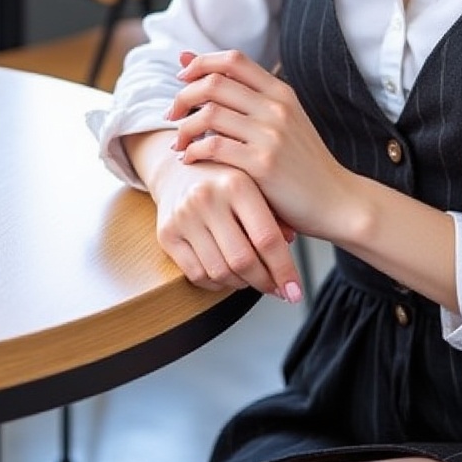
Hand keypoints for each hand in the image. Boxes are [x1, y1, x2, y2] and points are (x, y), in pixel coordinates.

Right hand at [136, 130, 301, 301]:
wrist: (179, 169)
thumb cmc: (225, 180)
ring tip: (253, 279)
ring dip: (242, 284)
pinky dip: (217, 283)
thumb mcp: (256, 186)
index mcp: (237, 183)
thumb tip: (289, 246)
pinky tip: (229, 276)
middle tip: (277, 290)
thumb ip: (276, 216)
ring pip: (220, 271)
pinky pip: (196, 274)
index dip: (284, 270)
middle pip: (243, 260)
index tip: (295, 292)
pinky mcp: (166, 233)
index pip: (266, 238)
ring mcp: (184, 216)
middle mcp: (207, 198)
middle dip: (265, 283)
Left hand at [165, 48, 358, 243]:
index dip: (200, 64)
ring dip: (183, 127)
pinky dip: (193, 151)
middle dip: (183, 96)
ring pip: (209, 114)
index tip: (183, 82)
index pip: (233, 60)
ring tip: (179, 142)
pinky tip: (190, 160)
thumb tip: (190, 60)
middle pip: (214, 83)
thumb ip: (246, 95)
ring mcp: (271, 135)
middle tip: (172, 114)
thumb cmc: (303, 163)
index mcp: (282, 93)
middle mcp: (277, 108)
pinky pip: (213, 147)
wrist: (337, 201)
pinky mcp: (263, 164)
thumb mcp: (284, 120)